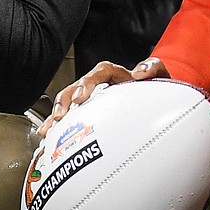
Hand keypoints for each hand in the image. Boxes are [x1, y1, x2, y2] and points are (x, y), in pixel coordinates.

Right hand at [37, 57, 170, 136]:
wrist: (158, 106)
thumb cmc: (156, 91)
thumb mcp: (161, 77)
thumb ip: (153, 69)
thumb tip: (140, 72)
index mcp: (116, 76)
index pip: (100, 72)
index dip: (88, 82)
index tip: (81, 96)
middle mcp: (101, 87)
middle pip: (76, 88)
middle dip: (65, 102)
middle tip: (60, 115)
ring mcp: (93, 102)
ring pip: (69, 105)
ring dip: (56, 117)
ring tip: (48, 130)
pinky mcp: (89, 117)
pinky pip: (70, 121)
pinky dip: (58, 130)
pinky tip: (48, 140)